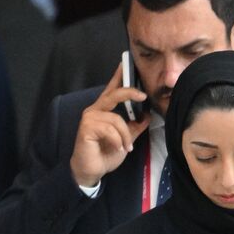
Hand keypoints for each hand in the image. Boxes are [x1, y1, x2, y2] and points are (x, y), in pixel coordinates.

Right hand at [69, 64, 151, 187]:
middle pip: (114, 94)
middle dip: (129, 92)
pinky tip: (117, 149)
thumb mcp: (126, 139)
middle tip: (143, 96)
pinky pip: (109, 129)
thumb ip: (135, 127)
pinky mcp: (86, 128)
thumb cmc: (106, 153)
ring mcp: (89, 118)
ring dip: (125, 135)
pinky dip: (118, 141)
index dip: (119, 76)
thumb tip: (148, 115)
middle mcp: (95, 110)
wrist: (92, 170)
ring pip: (116, 119)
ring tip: (126, 147)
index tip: (126, 63)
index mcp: (104, 110)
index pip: (112, 89)